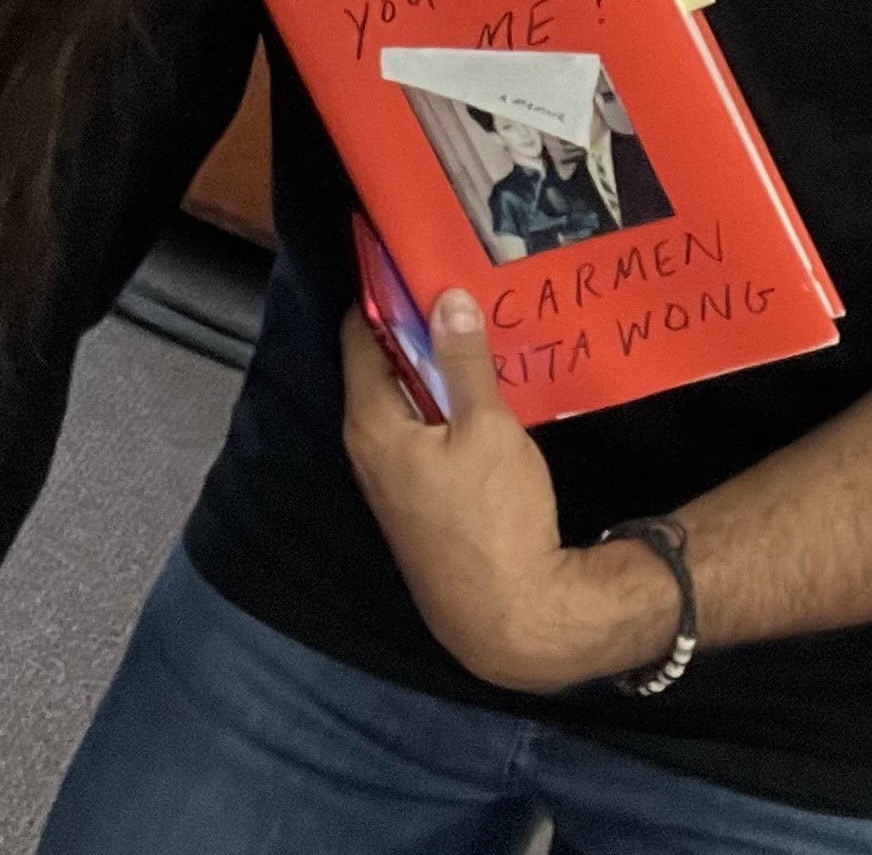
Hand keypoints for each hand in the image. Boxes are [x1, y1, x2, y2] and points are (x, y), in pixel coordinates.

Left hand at [338, 291, 679, 692]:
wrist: (510, 617)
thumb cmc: (494, 518)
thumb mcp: (488, 428)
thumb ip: (465, 361)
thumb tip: (446, 295)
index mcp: (371, 423)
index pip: (361, 334)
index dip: (384, 291)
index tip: (412, 254)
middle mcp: (368, 450)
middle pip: (383, 366)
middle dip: (415, 324)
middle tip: (456, 279)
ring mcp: (391, 480)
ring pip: (406, 401)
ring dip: (434, 365)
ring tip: (475, 321)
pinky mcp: (418, 500)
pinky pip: (421, 431)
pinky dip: (444, 402)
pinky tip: (482, 387)